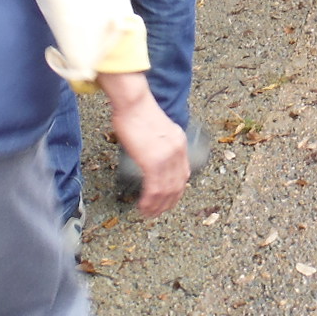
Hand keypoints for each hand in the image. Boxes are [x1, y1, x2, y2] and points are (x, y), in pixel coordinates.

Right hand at [102, 72, 188, 215]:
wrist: (133, 102)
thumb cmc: (137, 112)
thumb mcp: (157, 130)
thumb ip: (159, 145)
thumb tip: (151, 158)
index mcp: (179, 142)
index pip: (183, 174)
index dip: (176, 191)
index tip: (167, 200)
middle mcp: (177, 151)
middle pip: (177, 185)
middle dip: (167, 203)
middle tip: (156, 213)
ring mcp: (167, 157)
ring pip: (166, 190)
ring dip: (157, 206)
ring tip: (147, 213)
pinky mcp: (154, 161)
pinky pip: (155, 189)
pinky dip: (149, 201)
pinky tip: (142, 206)